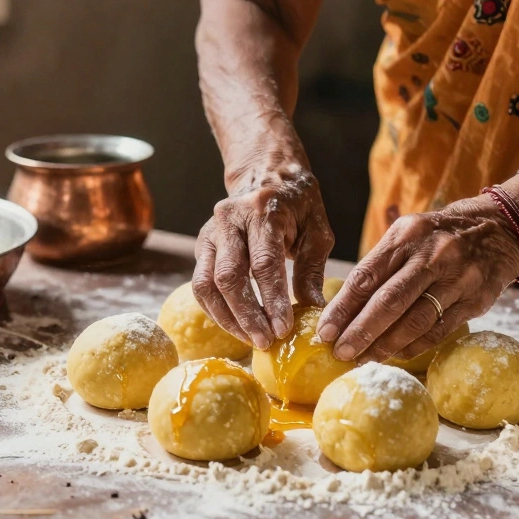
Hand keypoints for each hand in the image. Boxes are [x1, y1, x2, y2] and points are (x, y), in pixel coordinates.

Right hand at [193, 162, 333, 349]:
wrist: (267, 176)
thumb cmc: (298, 205)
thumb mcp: (317, 230)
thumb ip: (312, 269)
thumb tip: (312, 311)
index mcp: (262, 211)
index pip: (263, 263)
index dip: (272, 300)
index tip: (283, 329)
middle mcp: (229, 220)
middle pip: (228, 277)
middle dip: (246, 315)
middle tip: (266, 341)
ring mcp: (210, 233)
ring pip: (206, 284)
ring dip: (227, 318)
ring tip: (251, 340)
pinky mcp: (202, 247)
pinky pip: (201, 285)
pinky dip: (217, 311)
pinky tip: (238, 326)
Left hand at [317, 197, 518, 361]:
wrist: (499, 229)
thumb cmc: (438, 236)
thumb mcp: (408, 234)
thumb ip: (379, 265)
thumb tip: (342, 308)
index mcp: (407, 236)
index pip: (367, 276)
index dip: (343, 307)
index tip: (325, 331)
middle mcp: (432, 255)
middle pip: (389, 301)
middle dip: (360, 331)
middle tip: (339, 353)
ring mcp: (457, 278)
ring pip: (415, 320)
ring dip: (385, 345)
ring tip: (363, 359)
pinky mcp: (476, 300)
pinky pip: (439, 330)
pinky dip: (414, 346)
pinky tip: (395, 355)